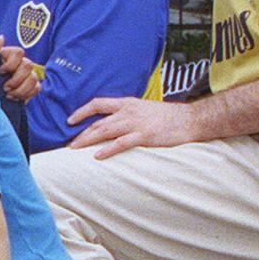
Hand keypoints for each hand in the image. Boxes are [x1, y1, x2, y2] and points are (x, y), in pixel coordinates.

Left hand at [0, 35, 41, 103]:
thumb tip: (1, 38)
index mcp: (10, 55)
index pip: (19, 52)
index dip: (11, 63)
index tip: (0, 72)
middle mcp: (21, 63)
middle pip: (28, 65)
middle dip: (16, 79)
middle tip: (5, 88)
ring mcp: (28, 75)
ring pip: (34, 78)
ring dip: (21, 89)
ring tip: (9, 95)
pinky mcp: (32, 87)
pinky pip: (37, 88)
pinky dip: (27, 95)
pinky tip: (16, 98)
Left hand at [66, 94, 200, 156]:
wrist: (190, 119)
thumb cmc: (167, 117)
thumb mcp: (143, 109)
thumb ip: (127, 114)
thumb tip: (110, 123)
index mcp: (127, 103)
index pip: (98, 103)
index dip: (82, 111)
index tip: (69, 120)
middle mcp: (129, 112)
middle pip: (98, 121)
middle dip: (81, 133)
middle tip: (68, 144)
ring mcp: (136, 123)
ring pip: (105, 131)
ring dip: (88, 140)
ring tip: (74, 149)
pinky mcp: (145, 136)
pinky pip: (121, 143)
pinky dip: (108, 150)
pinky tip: (97, 156)